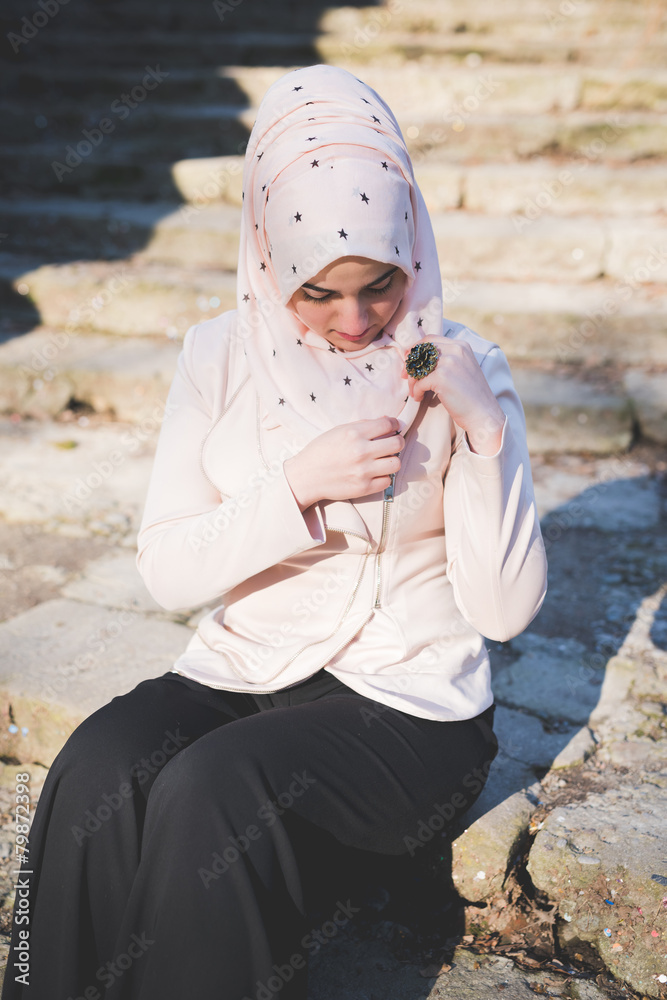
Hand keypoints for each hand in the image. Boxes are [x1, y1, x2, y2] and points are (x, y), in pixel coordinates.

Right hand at [284, 416, 404, 510]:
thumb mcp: (338, 431)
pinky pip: (387, 481)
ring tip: (383, 460)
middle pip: (397, 443)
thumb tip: (386, 420)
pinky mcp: (364, 488)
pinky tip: (375, 473)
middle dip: (397, 441)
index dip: (393, 424)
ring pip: (396, 463)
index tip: (393, 427)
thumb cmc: (321, 451)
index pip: (387, 424)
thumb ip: (363, 425)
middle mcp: (361, 451)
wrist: (306, 477)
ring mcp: (364, 471)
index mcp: (354, 433)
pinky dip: (383, 477)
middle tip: (391, 444)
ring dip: (392, 460)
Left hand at [401, 336, 505, 454]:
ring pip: (418, 366)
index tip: (409, 361)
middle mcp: (456, 350)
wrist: (484, 414)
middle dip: (410, 363)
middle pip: (421, 351)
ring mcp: (449, 362)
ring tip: (415, 392)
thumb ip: (446, 360)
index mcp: (461, 346)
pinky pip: (419, 382)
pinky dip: (416, 391)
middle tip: (406, 376)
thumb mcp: (462, 369)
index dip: (416, 350)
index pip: (429, 339)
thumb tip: (418, 360)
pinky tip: (419, 398)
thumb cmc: (471, 396)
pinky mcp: (442, 377)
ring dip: (412, 380)